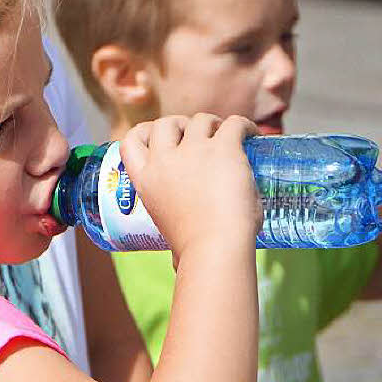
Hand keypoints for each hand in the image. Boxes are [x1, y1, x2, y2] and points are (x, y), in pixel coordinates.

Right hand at [120, 114, 260, 261]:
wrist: (214, 248)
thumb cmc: (193, 250)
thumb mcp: (166, 230)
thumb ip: (171, 231)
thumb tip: (176, 262)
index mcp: (145, 179)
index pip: (129, 140)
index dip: (143, 132)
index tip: (157, 136)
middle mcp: (165, 159)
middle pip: (166, 122)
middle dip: (181, 124)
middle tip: (198, 136)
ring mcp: (194, 151)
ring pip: (201, 119)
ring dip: (213, 124)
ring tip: (227, 136)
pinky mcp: (224, 149)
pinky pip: (235, 124)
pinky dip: (245, 126)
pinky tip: (252, 134)